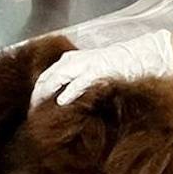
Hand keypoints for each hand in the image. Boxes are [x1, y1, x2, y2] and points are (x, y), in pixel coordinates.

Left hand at [30, 30, 172, 107]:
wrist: (140, 56)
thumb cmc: (115, 68)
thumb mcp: (90, 74)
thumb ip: (75, 84)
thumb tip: (60, 104)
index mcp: (69, 61)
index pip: (44, 78)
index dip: (36, 95)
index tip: (33, 112)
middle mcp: (72, 60)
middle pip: (45, 79)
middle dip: (37, 98)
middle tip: (32, 116)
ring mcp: (84, 64)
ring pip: (56, 78)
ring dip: (46, 95)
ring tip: (40, 112)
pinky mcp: (97, 69)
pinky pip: (78, 82)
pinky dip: (68, 92)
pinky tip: (62, 103)